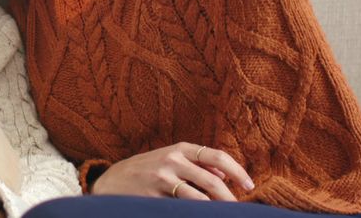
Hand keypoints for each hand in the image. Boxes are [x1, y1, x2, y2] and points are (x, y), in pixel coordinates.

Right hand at [91, 142, 254, 200]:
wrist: (111, 181)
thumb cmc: (146, 170)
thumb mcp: (169, 159)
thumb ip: (196, 164)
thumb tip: (225, 176)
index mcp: (180, 148)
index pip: (217, 156)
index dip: (238, 172)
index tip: (250, 186)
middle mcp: (172, 160)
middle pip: (213, 182)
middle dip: (230, 200)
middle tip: (239, 210)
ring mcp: (162, 179)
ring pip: (200, 199)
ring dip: (215, 210)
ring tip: (223, 216)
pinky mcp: (153, 197)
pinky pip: (182, 209)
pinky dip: (194, 214)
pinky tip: (200, 217)